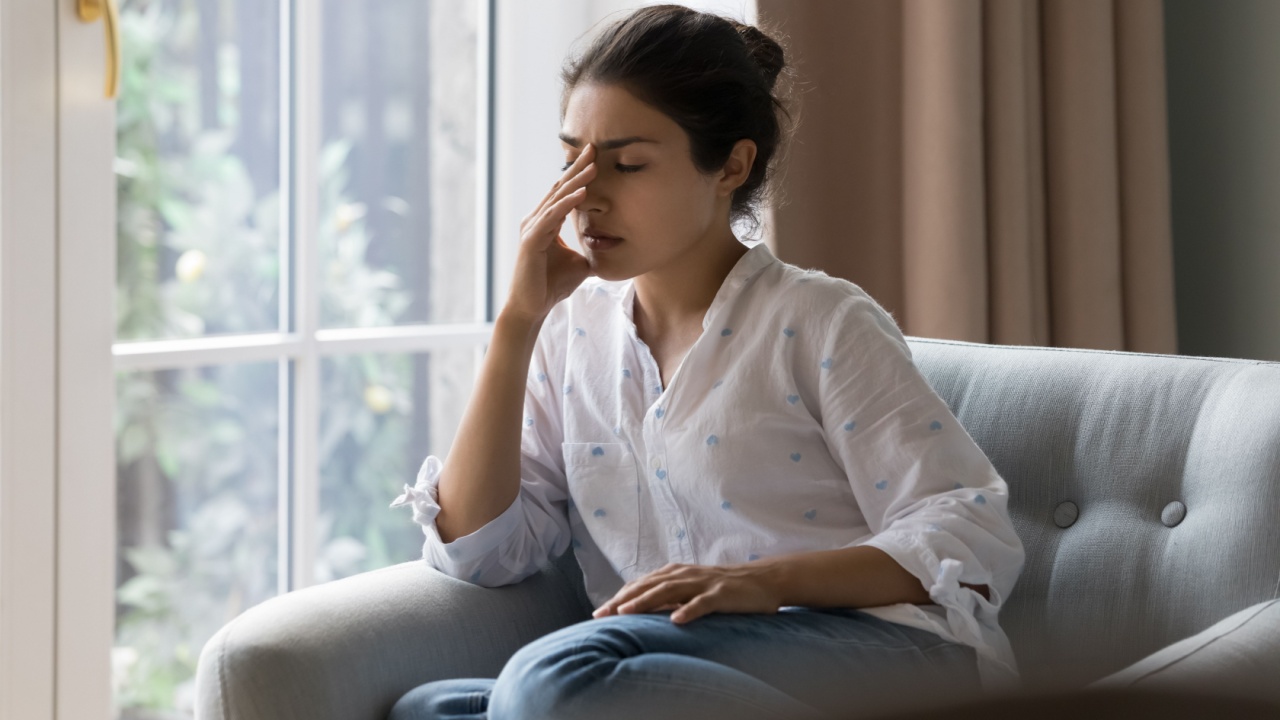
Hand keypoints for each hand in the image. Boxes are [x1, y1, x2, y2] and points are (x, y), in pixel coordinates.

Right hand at [503, 143, 597, 324]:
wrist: (532, 307)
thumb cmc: (552, 285)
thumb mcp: (579, 263)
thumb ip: (590, 251)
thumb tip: (612, 249)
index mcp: (546, 222)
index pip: (564, 192)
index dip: (579, 174)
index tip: (596, 157)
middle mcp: (536, 220)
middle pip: (559, 188)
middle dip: (577, 168)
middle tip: (593, 147)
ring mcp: (532, 229)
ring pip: (556, 199)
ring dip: (576, 182)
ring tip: (593, 166)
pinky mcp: (531, 241)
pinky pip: (552, 218)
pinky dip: (567, 204)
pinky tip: (581, 193)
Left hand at [591, 562, 783, 624]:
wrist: (763, 580)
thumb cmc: (724, 588)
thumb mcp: (692, 589)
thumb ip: (669, 596)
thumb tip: (642, 610)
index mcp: (676, 573)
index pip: (642, 584)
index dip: (620, 597)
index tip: (600, 612)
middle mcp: (685, 574)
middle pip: (649, 586)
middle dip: (623, 600)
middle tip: (603, 614)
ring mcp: (703, 583)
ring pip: (669, 590)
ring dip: (646, 601)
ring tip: (627, 613)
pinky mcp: (721, 594)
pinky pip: (702, 603)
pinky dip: (688, 610)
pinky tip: (676, 620)